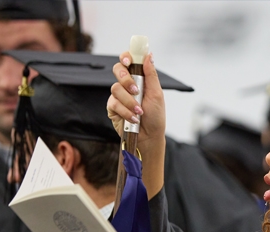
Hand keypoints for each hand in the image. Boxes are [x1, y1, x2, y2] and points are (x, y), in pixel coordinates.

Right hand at [107, 51, 166, 198]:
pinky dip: (125, 111)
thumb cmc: (156, 116)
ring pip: (115, 88)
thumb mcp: (157, 94)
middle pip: (117, 69)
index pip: (128, 61)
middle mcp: (127, 85)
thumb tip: (148, 55)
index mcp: (139, 78)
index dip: (126, 56)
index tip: (128, 60)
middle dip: (126, 79)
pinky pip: (113, 103)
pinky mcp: (112, 107)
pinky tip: (133, 118)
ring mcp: (118, 96)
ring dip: (130, 101)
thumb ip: (151, 75)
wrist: (149, 137)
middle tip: (136, 90)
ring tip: (139, 112)